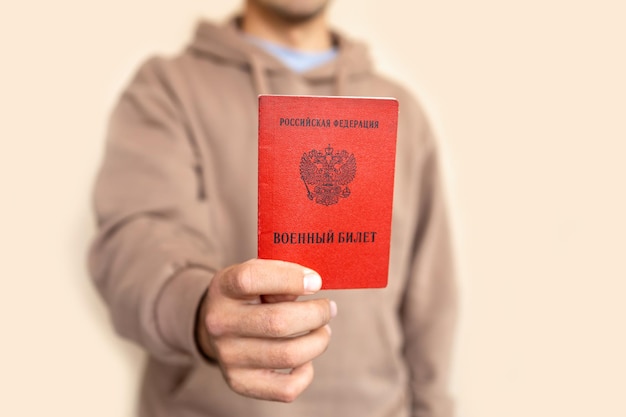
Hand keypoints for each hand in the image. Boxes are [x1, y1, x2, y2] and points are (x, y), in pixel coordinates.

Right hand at [195, 259, 336, 401]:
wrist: (218, 326)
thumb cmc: (249, 293)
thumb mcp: (258, 273)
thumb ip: (281, 274)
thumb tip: (311, 285)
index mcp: (224, 287)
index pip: (250, 279)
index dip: (289, 278)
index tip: (316, 282)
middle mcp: (220, 323)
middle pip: (278, 322)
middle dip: (316, 314)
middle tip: (328, 309)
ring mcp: (228, 356)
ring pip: (288, 355)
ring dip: (318, 341)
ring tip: (323, 330)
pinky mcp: (240, 382)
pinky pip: (286, 388)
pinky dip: (306, 372)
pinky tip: (305, 357)